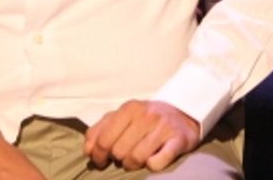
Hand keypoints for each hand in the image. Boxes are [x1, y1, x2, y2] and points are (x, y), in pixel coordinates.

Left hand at [84, 100, 199, 171]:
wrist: (184, 114)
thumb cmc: (147, 120)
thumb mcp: (123, 117)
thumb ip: (100, 130)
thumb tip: (88, 150)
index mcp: (129, 109)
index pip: (103, 140)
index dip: (99, 156)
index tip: (102, 161)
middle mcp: (146, 115)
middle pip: (119, 151)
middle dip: (119, 159)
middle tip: (124, 157)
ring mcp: (163, 127)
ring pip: (136, 159)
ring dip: (134, 164)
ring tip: (137, 159)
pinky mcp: (179, 140)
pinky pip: (157, 162)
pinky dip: (153, 165)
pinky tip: (153, 159)